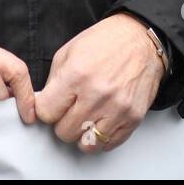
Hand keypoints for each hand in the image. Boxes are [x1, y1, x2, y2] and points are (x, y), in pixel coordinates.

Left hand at [35, 13, 162, 153]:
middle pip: (64, 132)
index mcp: (76, 75)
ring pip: (86, 144)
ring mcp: (117, 108)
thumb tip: (43, 105)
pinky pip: (109, 144)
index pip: (46, 113)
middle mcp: (97, 94)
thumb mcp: (68, 52)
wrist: (140, 39)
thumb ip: (53, 82)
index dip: (46, 110)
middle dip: (63, 123)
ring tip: (85, 119)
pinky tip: (101, 121)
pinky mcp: (133, 118)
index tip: (52, 106)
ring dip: (83, 134)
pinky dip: (102, 137)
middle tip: (70, 111)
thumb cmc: (106, 42)